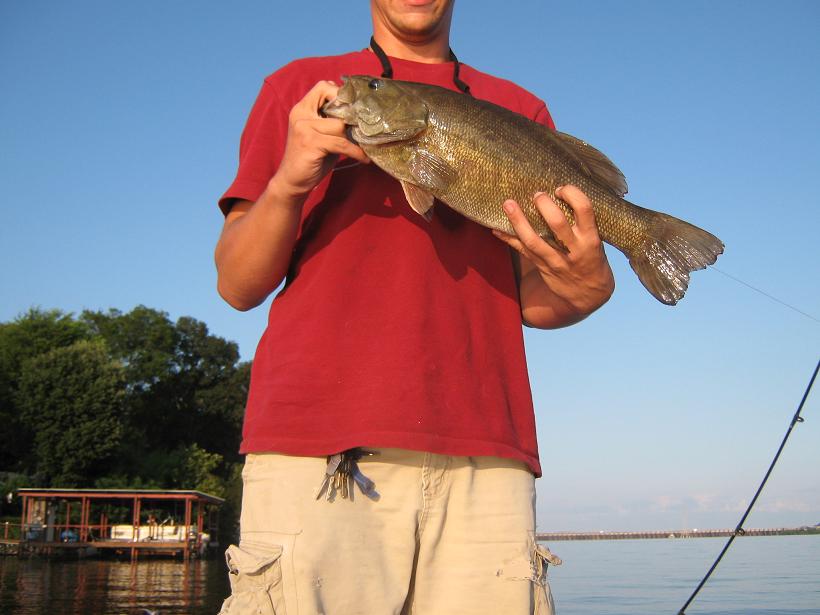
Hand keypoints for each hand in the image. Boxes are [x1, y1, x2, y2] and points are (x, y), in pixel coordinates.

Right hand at [273, 81, 369, 199]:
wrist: (291, 181)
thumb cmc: (310, 159)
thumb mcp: (320, 135)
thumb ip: (332, 121)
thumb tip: (356, 112)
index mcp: (302, 109)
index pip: (323, 86)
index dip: (340, 94)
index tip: (352, 111)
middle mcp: (301, 114)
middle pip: (336, 105)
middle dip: (351, 119)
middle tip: (362, 130)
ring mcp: (304, 128)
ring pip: (340, 125)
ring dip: (353, 138)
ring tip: (362, 147)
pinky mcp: (311, 143)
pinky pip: (341, 143)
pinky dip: (355, 152)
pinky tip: (363, 158)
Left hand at [492, 185, 614, 325]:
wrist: (588, 294)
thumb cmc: (592, 260)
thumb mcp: (595, 242)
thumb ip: (582, 224)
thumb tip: (559, 195)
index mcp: (590, 239)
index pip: (584, 210)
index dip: (572, 194)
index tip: (562, 189)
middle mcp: (573, 249)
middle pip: (557, 223)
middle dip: (544, 205)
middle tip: (537, 195)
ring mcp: (556, 260)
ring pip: (534, 240)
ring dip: (518, 221)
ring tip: (508, 204)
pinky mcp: (542, 267)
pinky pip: (523, 252)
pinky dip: (508, 239)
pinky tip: (496, 229)